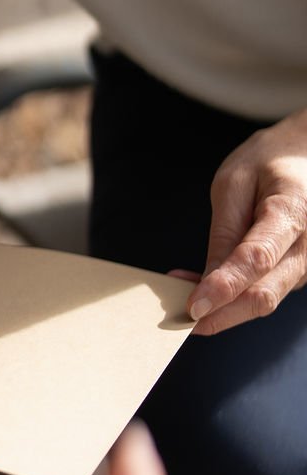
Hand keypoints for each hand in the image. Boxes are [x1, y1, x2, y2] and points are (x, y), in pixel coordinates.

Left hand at [182, 110, 306, 335]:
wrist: (303, 156)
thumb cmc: (268, 162)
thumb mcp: (234, 183)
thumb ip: (224, 232)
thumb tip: (207, 279)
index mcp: (292, 210)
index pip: (256, 259)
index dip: (223, 288)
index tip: (193, 307)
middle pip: (264, 294)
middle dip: (220, 313)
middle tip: (180, 318)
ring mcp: (306, 262)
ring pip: (263, 300)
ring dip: (223, 306)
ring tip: (183, 291)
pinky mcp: (297, 272)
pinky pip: (263, 291)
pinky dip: (232, 296)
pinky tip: (205, 286)